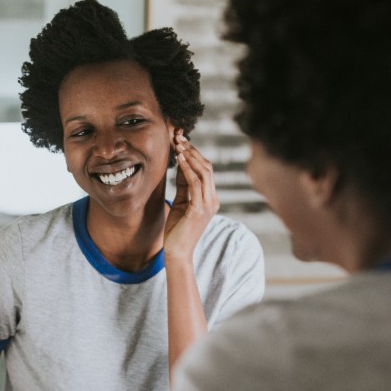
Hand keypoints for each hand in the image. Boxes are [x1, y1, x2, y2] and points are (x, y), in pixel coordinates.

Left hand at [164, 131, 219, 259]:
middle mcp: (213, 200)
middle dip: (193, 150)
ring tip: (178, 144)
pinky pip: (196, 184)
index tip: (181, 141)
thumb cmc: (177, 230)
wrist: (177, 252)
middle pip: (207, 167)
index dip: (194, 154)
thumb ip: (184, 186)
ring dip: (190, 156)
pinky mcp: (199, 210)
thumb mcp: (181, 202)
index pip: (206, 170)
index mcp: (210, 198)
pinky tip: (180, 159)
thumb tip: (181, 165)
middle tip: (179, 137)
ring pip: (204, 173)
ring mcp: (208, 205)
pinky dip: (188, 169)